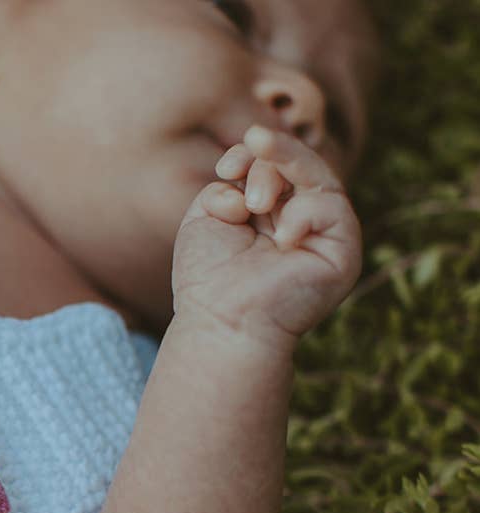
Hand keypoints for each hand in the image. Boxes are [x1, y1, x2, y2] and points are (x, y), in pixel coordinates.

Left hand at [172, 126, 362, 348]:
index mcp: (268, 214)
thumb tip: (251, 172)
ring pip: (318, 177)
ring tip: (256, 204)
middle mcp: (299, 222)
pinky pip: (332, 206)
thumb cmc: (207, 277)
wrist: (222, 322)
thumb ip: (228, 183)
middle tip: (246, 197)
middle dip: (267, 164)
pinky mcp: (344, 252)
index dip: (253, 153)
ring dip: (284, 174)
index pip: (273, 163)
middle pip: (297, 164)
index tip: (225, 168)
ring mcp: (323, 236)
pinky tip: (281, 240)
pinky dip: (302, 213)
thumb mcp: (206, 215)